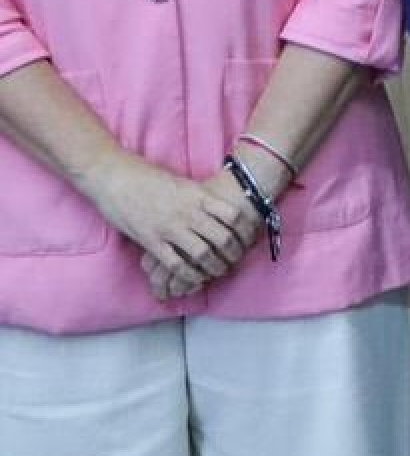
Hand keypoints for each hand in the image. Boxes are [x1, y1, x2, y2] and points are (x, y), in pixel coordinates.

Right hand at [82, 155, 256, 296]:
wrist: (115, 177)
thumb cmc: (147, 177)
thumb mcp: (181, 182)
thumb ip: (198, 197)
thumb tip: (216, 207)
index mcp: (197, 195)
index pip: (232, 215)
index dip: (245, 229)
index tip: (249, 237)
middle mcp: (187, 212)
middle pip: (222, 238)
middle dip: (233, 253)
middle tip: (237, 259)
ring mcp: (169, 228)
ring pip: (202, 254)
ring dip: (214, 267)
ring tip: (220, 271)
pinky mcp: (151, 241)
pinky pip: (176, 264)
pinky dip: (189, 274)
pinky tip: (195, 278)